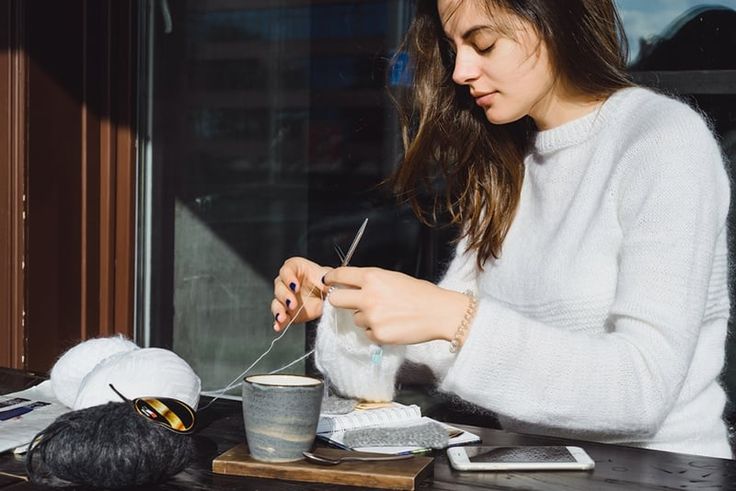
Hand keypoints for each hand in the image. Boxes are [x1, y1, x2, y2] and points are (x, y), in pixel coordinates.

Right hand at [272, 257, 331, 331]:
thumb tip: (331, 285)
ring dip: (278, 310)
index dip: (289, 278)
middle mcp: (286, 282)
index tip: (295, 286)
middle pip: (279, 287)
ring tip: (282, 317)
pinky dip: (279, 322)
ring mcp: (285, 298)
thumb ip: (328, 280)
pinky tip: (278, 326)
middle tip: (293, 303)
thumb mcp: (328, 278)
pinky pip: (280, 317)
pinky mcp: (287, 312)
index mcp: (295, 269)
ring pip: (277, 302)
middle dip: (284, 296)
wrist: (329, 296)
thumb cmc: (326, 282)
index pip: (286, 271)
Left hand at [323, 267, 468, 344]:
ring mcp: (371, 317)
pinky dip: (377, 331)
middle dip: (338, 300)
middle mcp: (368, 296)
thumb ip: (372, 282)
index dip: (331, 278)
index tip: (328, 281)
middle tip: (348, 302)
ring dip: (365, 318)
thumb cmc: (421, 294)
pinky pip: (368, 333)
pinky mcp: (377, 334)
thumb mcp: (394, 278)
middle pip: (335, 299)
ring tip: (387, 315)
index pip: (341, 275)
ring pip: (356, 319)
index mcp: (372, 277)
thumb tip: (355, 285)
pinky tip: (392, 325)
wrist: (439, 313)